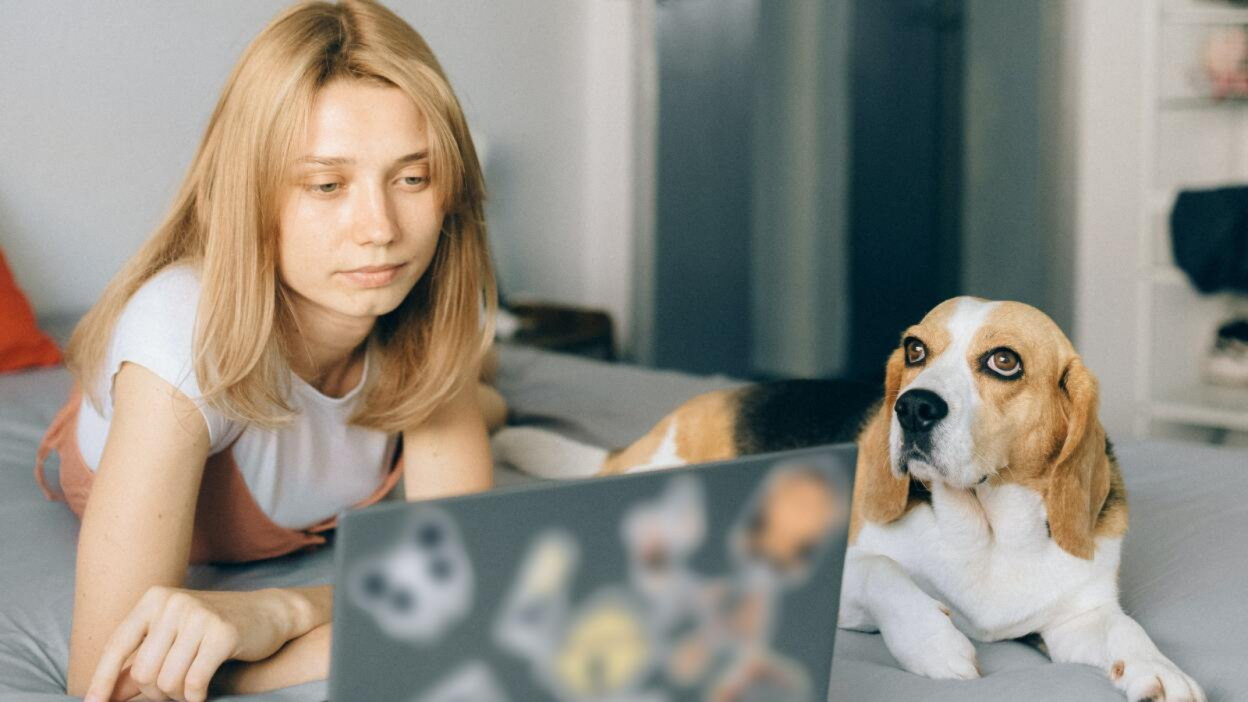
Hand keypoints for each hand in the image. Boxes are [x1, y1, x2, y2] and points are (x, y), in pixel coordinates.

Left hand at [85, 586, 302, 701]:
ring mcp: (199, 616)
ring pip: (167, 680)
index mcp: (155, 599)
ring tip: (189, 691)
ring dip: (176, 697)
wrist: (269, 612)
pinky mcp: (223, 633)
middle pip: (142, 671)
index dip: (102, 679)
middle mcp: (174, 603)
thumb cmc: (214, 628)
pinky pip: (193, 682)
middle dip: (155, 693)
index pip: (117, 645)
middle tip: (173, 693)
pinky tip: (202, 694)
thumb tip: (106, 693)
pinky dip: (195, 697)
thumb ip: (140, 662)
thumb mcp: (173, 637)